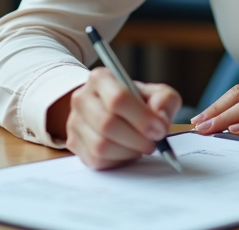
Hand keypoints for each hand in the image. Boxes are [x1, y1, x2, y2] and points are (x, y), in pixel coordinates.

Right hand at [55, 67, 181, 169]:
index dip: (142, 118)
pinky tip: (127, 151)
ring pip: (100, 146)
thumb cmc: (137, 101)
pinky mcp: (74, 144)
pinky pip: (96, 160)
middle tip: (153, 143)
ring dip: (128, 151)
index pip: (118, 99)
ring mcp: (74, 122)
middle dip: (136, 139)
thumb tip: (159, 119)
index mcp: (101, 78)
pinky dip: (117, 161)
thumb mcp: (156, 93)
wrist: (115, 111)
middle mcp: (82, 98)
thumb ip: (164, 101)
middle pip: (107, 124)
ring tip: (140, 146)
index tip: (160, 129)